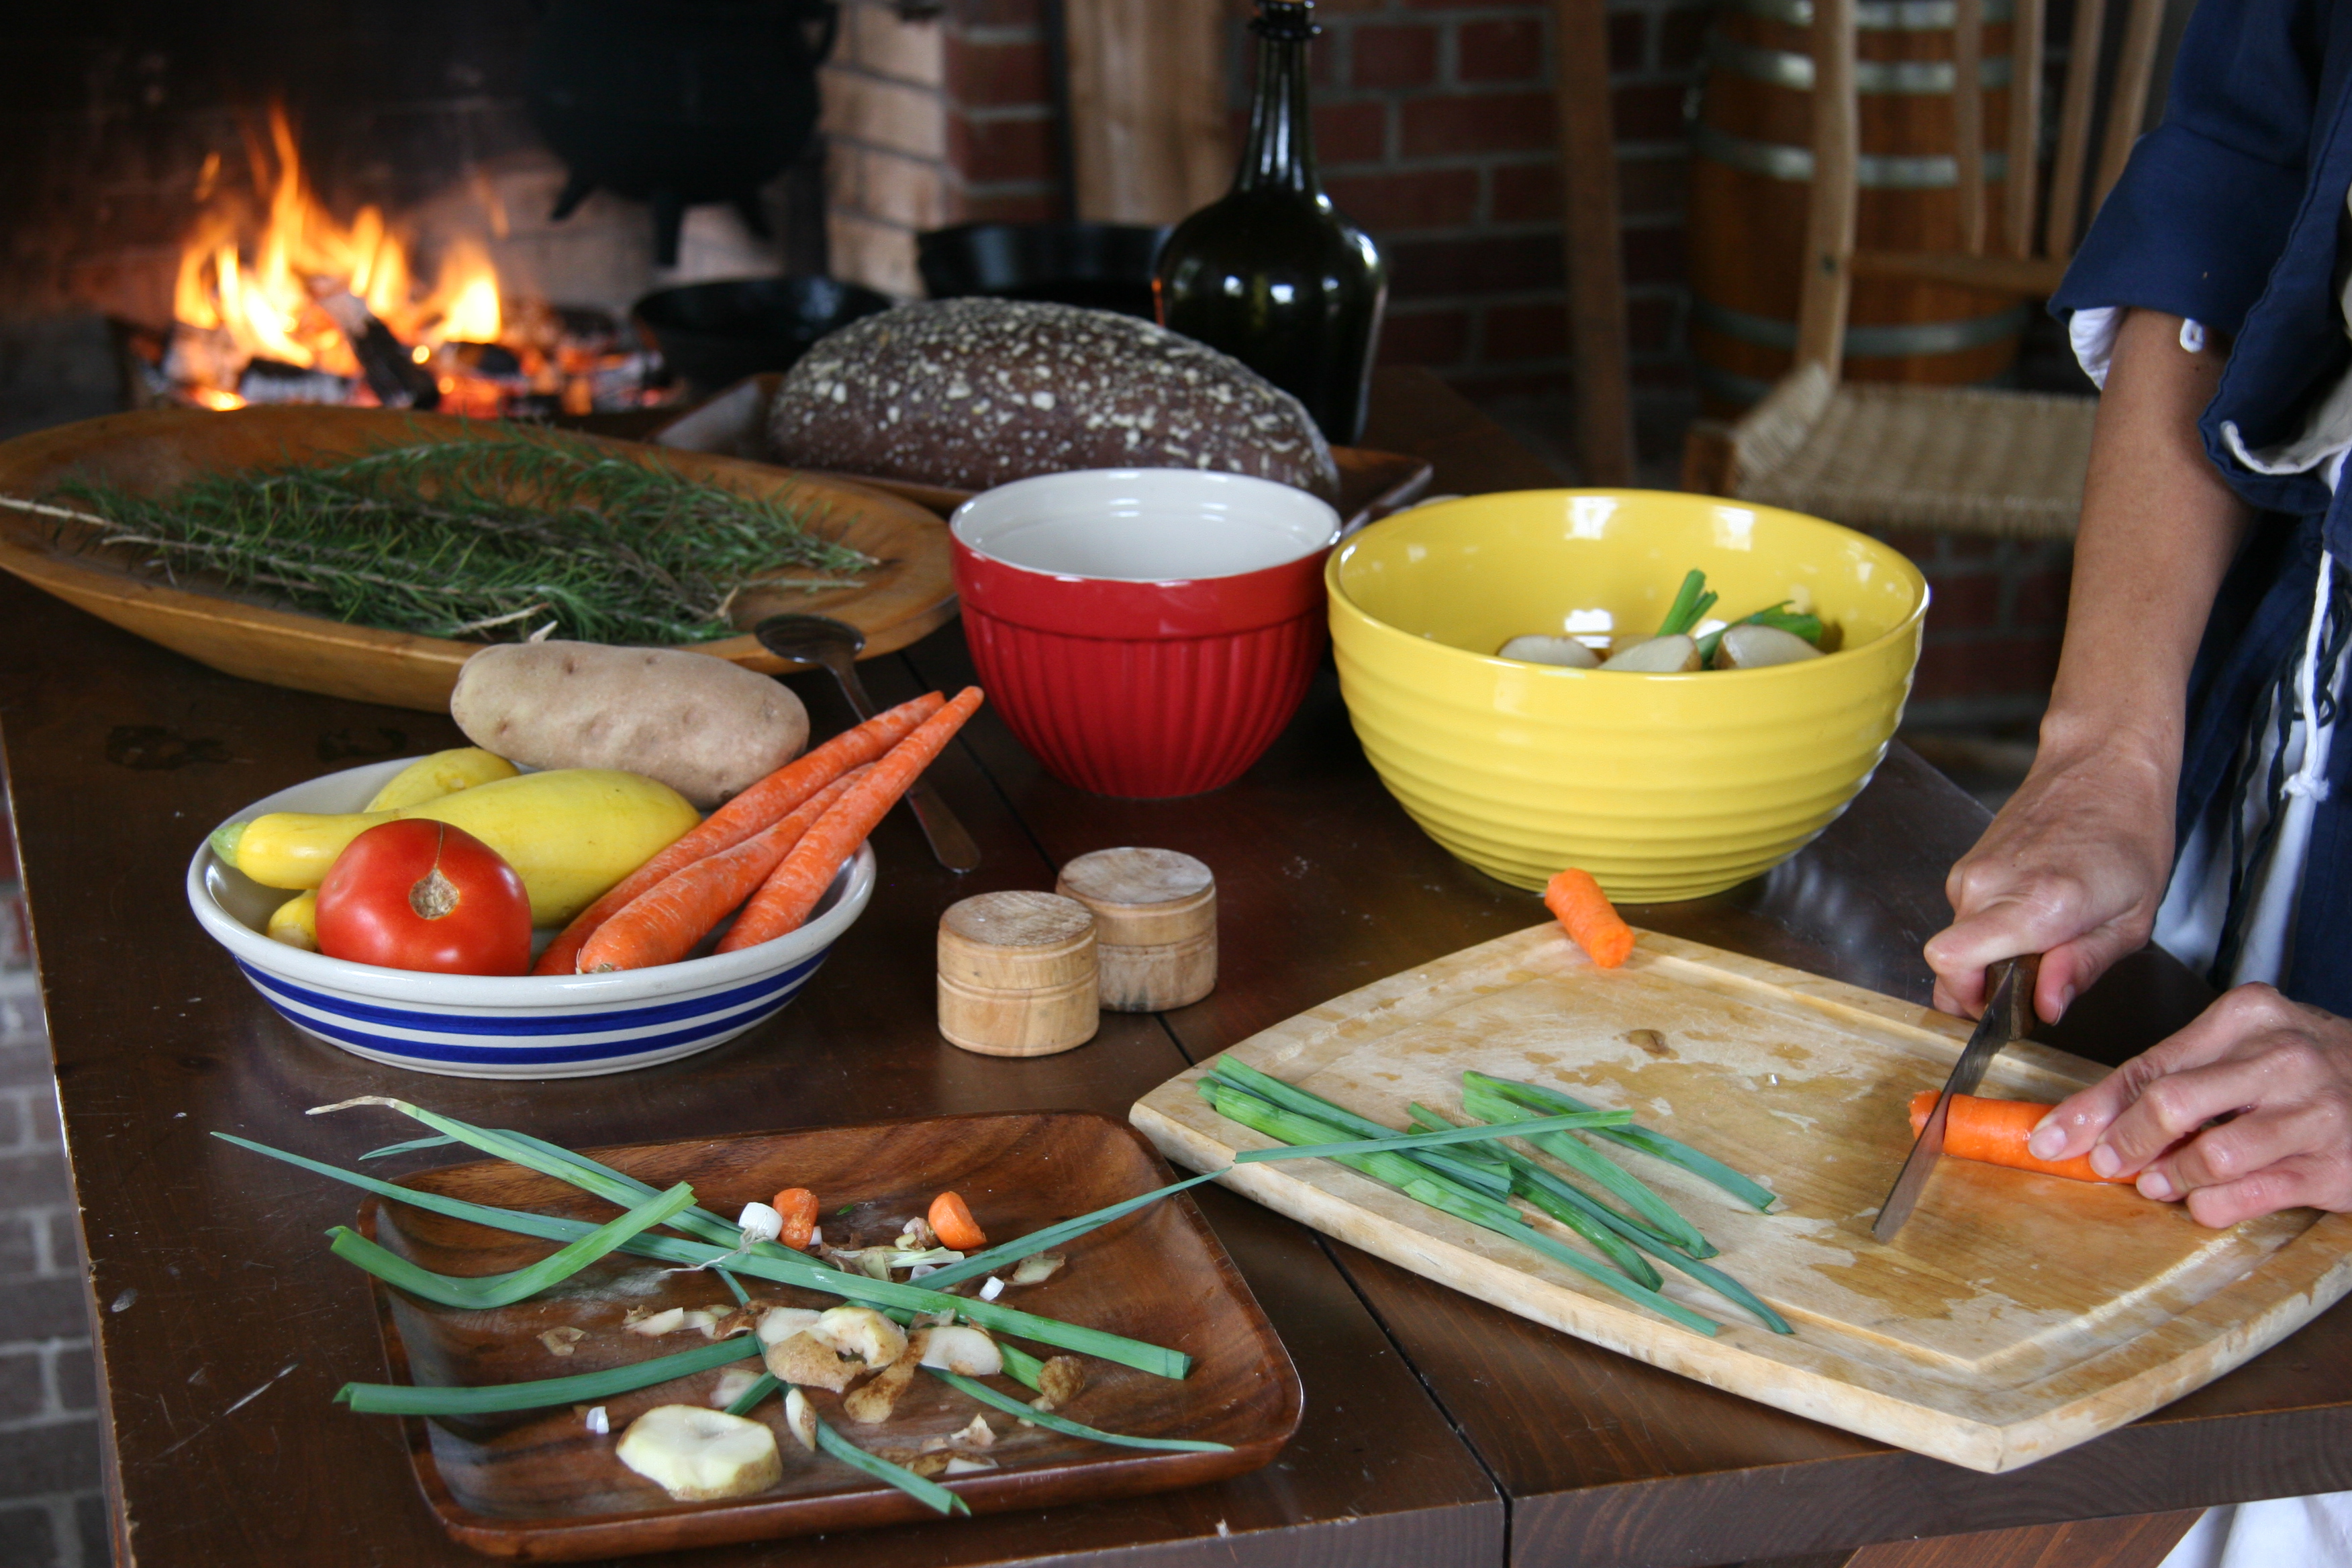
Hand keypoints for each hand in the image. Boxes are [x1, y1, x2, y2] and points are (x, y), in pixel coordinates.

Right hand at [1923, 735, 2175, 1023]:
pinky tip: (2033, 908)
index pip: (1950, 962)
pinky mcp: (1967, 863)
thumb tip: (2045, 1008)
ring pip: (1957, 940)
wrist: (2103, 765)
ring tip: (2046, 932)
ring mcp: (1971, 871)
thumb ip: (2081, 967)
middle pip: (1948, 963)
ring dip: (1991, 953)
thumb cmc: (2129, 834)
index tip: (2007, 1005)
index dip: (1970, 998)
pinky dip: (1991, 927)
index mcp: (2034, 904)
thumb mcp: (2132, 919)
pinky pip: (1965, 916)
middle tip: (2040, 973)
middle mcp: (1990, 886)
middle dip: (1985, 983)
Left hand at [2025, 985, 2351, 1225]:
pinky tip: (2202, 1201)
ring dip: (2169, 1177)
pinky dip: (2210, 1205)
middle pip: (2171, 1102)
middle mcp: (2282, 1057)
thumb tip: (2099, 1119)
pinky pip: (2248, 1194)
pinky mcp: (2331, 1166)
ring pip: (2209, 1154)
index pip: (2149, 1063)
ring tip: (2158, 1183)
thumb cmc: (2314, 1070)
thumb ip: (2183, 1073)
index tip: (2052, 1134)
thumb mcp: (2250, 1048)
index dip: (2091, 1106)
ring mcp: (2312, 1113)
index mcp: (2249, 1016)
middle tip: (2106, 1162)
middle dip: (2125, 1140)